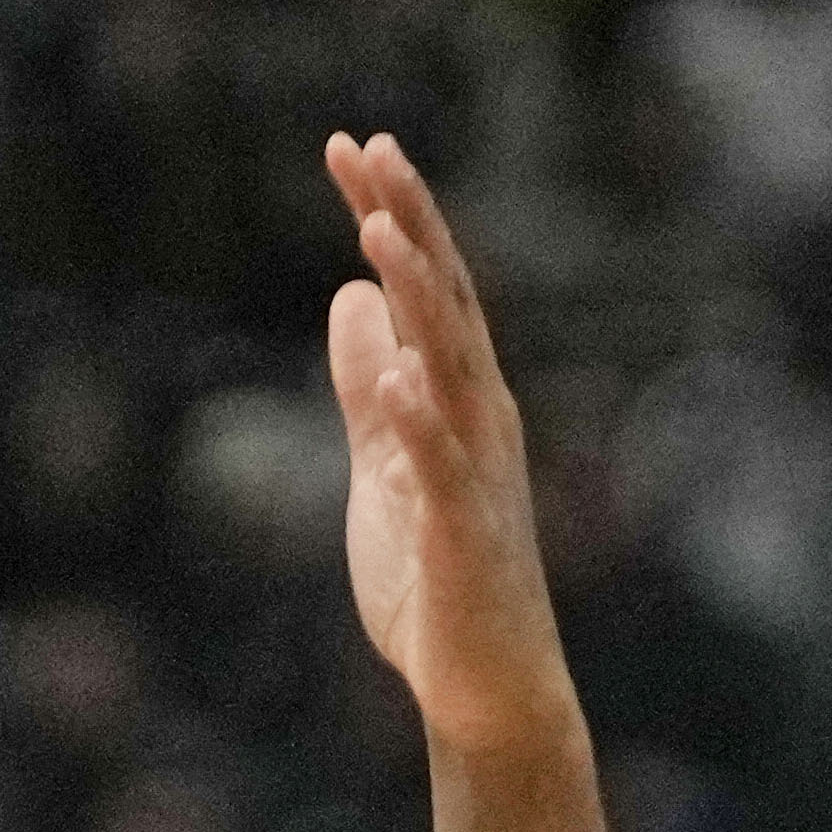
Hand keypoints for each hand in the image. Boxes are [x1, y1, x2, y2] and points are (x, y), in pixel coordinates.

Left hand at [322, 133, 579, 754]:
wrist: (483, 686)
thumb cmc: (436, 576)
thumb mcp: (383, 461)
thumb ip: (367, 384)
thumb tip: (348, 299)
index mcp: (459, 395)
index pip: (424, 285)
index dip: (394, 212)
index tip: (352, 145)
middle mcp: (479, 415)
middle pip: (443, 299)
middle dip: (409, 220)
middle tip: (370, 146)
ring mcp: (476, 471)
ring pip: (449, 365)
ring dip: (417, 298)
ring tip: (378, 232)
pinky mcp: (465, 534)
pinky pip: (444, 469)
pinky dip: (422, 422)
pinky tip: (397, 378)